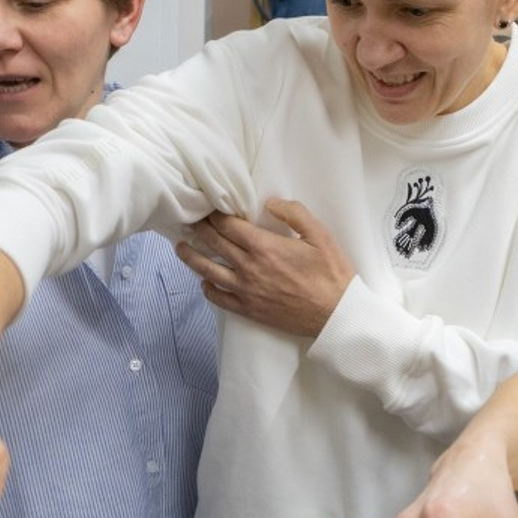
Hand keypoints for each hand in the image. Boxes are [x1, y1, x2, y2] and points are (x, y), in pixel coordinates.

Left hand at [176, 197, 355, 337]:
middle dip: (200, 229)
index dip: (214, 214)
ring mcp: (245, 290)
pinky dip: (207, 287)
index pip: (227, 225)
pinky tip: (205, 281)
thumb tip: (269, 203)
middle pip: (213, 242)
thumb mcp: (320, 235)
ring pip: (207, 269)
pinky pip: (218, 297)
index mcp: (264, 246)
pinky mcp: (248, 309)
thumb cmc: (332, 274)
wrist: (336, 315)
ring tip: (181, 247)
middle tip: (191, 221)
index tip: (208, 208)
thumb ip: (294, 213)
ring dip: (191, 256)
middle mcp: (248, 267)